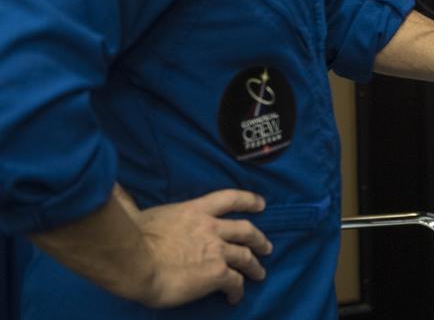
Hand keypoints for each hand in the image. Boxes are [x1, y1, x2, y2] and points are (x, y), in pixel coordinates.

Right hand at [130, 188, 272, 306]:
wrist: (136, 261)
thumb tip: (114, 189)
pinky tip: (235, 297)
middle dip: (258, 238)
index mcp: (194, 210)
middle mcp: (211, 227)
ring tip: (259, 273)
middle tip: (266, 246)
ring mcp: (217, 250)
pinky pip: (235, 282)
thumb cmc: (131, 238)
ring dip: (255, 265)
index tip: (261, 204)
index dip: (248, 200)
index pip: (229, 199)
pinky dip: (239, 290)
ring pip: (246, 256)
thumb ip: (130, 202)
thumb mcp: (135, 212)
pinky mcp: (217, 273)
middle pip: (245, 229)